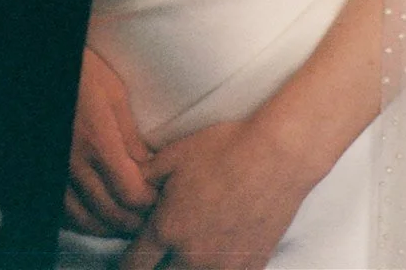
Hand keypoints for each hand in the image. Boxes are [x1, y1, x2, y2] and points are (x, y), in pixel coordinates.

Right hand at [64, 46, 157, 238]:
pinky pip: (64, 212)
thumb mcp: (114, 93)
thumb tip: (148, 165)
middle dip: (134, 219)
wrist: (46, 67)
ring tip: (126, 220)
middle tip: (148, 214)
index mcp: (98, 141)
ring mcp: (58, 172)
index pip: (130, 193)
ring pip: (85, 219)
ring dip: (109, 226)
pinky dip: (83, 221)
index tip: (158, 196)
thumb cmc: (82, 71)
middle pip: (110, 213)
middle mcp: (75, 163)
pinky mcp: (47, 174)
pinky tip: (95, 216)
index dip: (148, 202)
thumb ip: (130, 134)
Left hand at [119, 118, 314, 269]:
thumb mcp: (175, 154)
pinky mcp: (249, 268)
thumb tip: (130, 187)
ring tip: (189, 254)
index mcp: (167, 229)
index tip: (132, 259)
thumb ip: (145, 177)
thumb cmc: (225, 148)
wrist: (277, 156)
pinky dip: (217, 268)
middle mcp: (190, 256)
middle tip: (160, 256)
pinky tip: (219, 254)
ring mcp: (222, 267)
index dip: (128, 263)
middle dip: (156, 268)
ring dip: (185, 269)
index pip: (133, 265)